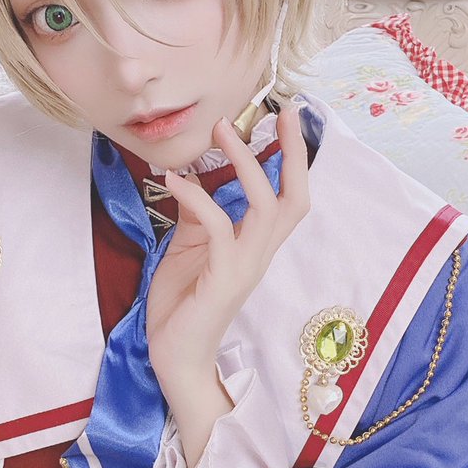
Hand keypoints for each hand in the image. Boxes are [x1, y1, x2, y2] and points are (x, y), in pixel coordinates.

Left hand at [146, 108, 309, 412]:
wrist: (175, 357)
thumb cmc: (182, 305)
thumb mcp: (189, 248)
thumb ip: (198, 214)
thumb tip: (194, 174)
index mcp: (256, 246)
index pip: (289, 197)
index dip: (292, 158)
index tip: (285, 116)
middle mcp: (259, 254)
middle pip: (294, 198)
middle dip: (290, 153)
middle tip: (275, 111)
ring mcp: (244, 267)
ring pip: (265, 207)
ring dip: (244, 165)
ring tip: (220, 130)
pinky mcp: (222, 279)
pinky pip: (218, 229)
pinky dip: (196, 198)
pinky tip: (173, 179)